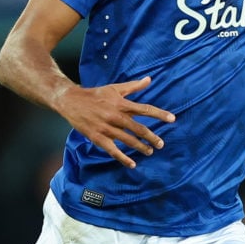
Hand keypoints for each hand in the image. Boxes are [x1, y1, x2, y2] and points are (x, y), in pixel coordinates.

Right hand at [54, 76, 175, 168]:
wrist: (71, 101)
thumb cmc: (96, 94)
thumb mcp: (115, 88)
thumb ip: (134, 86)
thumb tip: (149, 79)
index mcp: (121, 104)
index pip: (145, 109)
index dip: (159, 114)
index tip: (172, 119)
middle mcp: (115, 116)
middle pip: (138, 128)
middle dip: (151, 137)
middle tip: (161, 144)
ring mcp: (106, 128)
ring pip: (127, 140)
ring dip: (140, 147)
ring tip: (150, 151)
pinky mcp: (98, 138)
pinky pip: (113, 151)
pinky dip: (123, 158)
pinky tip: (133, 164)